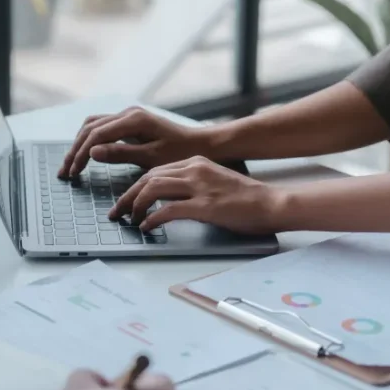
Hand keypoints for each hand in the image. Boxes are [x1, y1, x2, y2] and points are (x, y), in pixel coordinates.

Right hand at [59, 107, 218, 177]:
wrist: (201, 145)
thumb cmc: (180, 153)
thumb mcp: (151, 158)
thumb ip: (120, 154)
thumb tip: (91, 152)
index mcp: (133, 119)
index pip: (95, 136)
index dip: (80, 155)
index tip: (72, 173)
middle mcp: (128, 112)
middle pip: (89, 128)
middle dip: (74, 150)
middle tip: (65, 173)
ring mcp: (128, 115)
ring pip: (93, 125)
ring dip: (79, 144)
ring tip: (71, 165)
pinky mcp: (130, 121)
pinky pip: (102, 127)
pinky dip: (90, 140)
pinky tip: (85, 154)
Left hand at [111, 156, 281, 232]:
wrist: (272, 203)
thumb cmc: (246, 199)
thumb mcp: (214, 183)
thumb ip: (191, 186)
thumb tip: (168, 202)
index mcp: (195, 163)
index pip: (155, 171)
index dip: (135, 187)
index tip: (125, 201)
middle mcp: (194, 170)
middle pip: (148, 178)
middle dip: (127, 196)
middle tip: (117, 212)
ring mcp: (199, 186)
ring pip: (152, 189)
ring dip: (135, 205)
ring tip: (129, 220)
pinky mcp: (205, 205)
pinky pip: (168, 210)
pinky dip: (152, 218)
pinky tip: (147, 227)